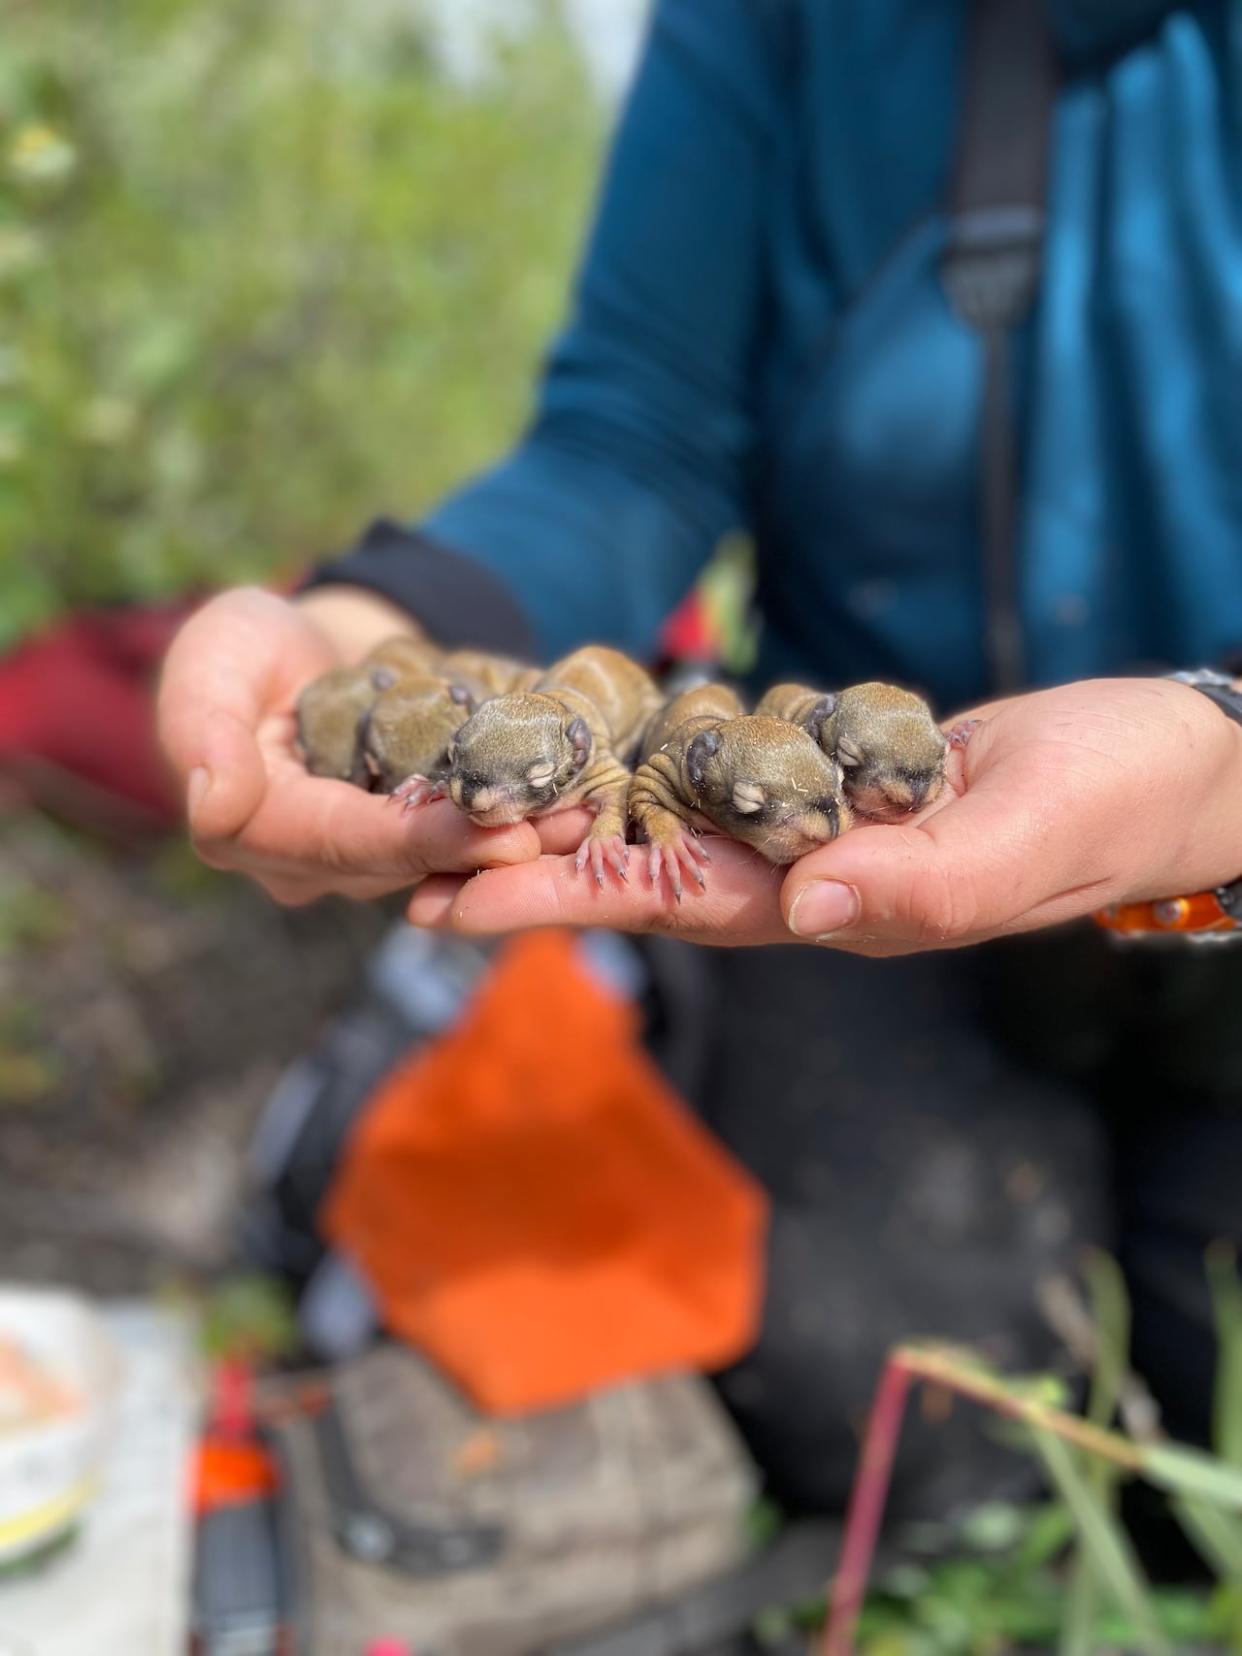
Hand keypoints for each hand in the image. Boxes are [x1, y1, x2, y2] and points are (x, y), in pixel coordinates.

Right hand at [158, 585, 582, 903]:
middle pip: (404, 863)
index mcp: (248, 829)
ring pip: (443, 860)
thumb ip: (203, 728)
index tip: (497, 834)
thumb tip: (212, 807)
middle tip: (566, 828)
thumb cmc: (247, 645)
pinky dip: (517, 823)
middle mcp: (307, 864)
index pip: (341, 841)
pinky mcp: (405, 844)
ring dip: (517, 841)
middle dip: (487, 850)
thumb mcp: (214, 658)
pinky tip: (576, 806)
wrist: (299, 647)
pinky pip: (464, 841)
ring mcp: (360, 860)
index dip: (420, 842)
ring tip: (585, 815)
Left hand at [405, 678, 1241, 954]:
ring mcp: (819, 822)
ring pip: (669, 820)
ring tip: (468, 800)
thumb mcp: (1034, 839)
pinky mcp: (836, 769)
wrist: (1166, 762)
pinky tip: (587, 746)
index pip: (674, 906)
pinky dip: (648, 758)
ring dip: (569, 812)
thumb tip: (810, 906)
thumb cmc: (1117, 802)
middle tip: (405, 857)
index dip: (561, 900)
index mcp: (843, 903)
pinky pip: (723, 767)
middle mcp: (811, 874)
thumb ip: (927, 884)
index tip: (451, 899)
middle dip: (527, 865)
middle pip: (641, 870)